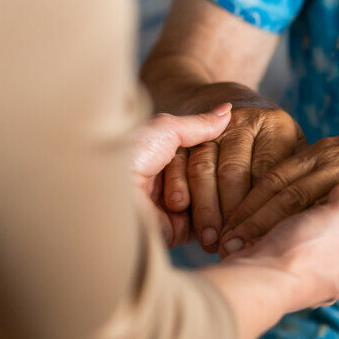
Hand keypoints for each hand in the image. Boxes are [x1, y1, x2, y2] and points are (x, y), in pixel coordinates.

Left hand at [130, 106, 231, 246]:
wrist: (110, 199)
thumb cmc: (129, 158)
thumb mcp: (165, 131)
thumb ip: (199, 124)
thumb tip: (228, 110)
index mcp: (164, 153)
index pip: (206, 149)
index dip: (210, 148)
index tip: (204, 149)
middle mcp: (171, 178)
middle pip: (212, 172)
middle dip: (200, 175)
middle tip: (172, 181)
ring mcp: (177, 205)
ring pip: (214, 195)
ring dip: (199, 196)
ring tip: (173, 202)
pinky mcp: (180, 229)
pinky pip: (208, 221)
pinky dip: (208, 217)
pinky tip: (195, 213)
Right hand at [160, 82, 305, 252]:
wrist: (232, 101)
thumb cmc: (270, 142)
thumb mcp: (291, 151)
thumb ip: (298, 179)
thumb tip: (309, 221)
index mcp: (277, 127)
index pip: (268, 173)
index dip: (261, 210)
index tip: (259, 240)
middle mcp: (245, 121)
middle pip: (233, 172)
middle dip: (231, 214)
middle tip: (230, 246)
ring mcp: (211, 124)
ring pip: (204, 168)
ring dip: (204, 208)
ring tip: (209, 241)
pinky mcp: (186, 128)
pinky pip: (178, 160)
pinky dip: (178, 186)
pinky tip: (181, 212)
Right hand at [229, 180, 338, 309]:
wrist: (259, 280)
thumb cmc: (307, 250)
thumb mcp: (338, 215)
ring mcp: (313, 286)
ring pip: (322, 253)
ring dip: (316, 233)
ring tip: (310, 209)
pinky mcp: (287, 282)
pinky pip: (297, 258)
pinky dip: (294, 242)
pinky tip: (286, 225)